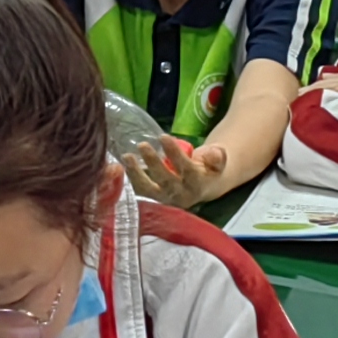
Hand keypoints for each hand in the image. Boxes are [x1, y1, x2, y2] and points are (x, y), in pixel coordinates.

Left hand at [120, 132, 235, 207]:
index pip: (186, 170)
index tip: (163, 137)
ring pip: (149, 190)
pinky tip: (120, 166)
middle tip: (142, 145)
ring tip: (126, 157)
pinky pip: (140, 192)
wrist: (205, 186)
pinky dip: (129, 180)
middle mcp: (181, 196)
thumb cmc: (208, 168)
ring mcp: (166, 200)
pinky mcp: (154, 200)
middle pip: (165, 181)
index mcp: (198, 185)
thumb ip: (217, 157)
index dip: (175, 154)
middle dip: (153, 163)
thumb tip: (214, 153)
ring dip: (136, 174)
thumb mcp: (218, 161)